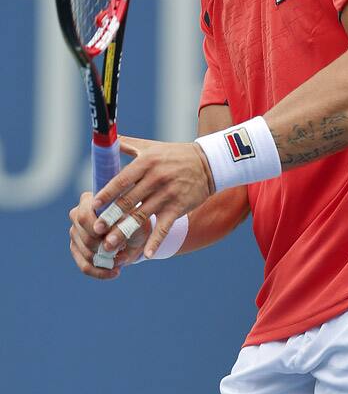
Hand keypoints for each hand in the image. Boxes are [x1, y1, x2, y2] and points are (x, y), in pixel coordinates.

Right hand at [69, 192, 151, 278]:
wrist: (136, 232)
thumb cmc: (136, 220)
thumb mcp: (135, 220)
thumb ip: (123, 226)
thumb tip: (108, 244)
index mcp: (90, 201)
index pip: (84, 214)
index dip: (94, 226)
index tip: (107, 234)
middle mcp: (78, 215)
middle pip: (84, 235)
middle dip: (102, 246)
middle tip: (121, 249)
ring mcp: (75, 233)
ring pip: (85, 253)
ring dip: (105, 260)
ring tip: (123, 259)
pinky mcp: (77, 250)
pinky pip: (84, 267)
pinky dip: (100, 272)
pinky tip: (115, 272)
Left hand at [92, 136, 214, 258]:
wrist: (208, 164)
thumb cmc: (175, 154)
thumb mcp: (152, 146)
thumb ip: (128, 144)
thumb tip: (105, 140)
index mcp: (147, 162)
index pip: (122, 179)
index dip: (107, 193)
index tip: (94, 205)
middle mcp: (156, 178)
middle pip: (129, 201)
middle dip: (110, 218)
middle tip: (95, 231)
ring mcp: (168, 194)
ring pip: (142, 216)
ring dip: (125, 232)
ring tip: (110, 245)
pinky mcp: (179, 206)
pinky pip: (165, 226)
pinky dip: (156, 240)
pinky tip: (147, 253)